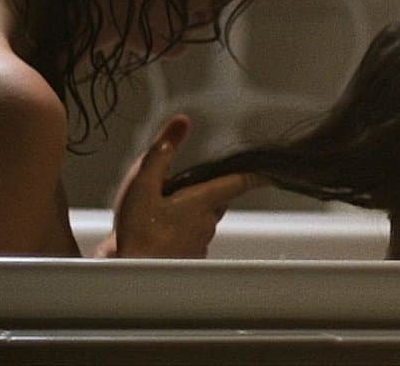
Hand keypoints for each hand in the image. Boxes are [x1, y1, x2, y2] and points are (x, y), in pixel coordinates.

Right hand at [101, 115, 263, 257]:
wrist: (132, 277)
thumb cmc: (138, 234)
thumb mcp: (143, 185)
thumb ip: (162, 152)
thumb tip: (182, 122)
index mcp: (201, 202)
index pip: (236, 183)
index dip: (253, 176)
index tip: (268, 173)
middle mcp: (207, 225)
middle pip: (217, 202)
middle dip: (208, 192)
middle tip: (187, 187)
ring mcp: (199, 245)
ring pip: (203, 222)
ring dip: (191, 214)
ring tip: (163, 212)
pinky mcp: (189, 261)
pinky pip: (191, 241)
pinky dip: (181, 234)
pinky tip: (159, 235)